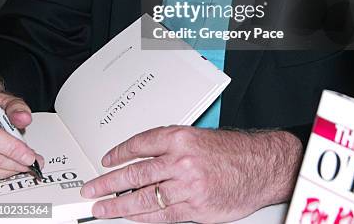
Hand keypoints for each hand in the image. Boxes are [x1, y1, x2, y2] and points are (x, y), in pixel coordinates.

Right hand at [0, 90, 43, 181]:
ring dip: (9, 170)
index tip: (30, 157)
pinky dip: (1, 173)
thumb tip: (24, 118)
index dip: (12, 149)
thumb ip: (15, 107)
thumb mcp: (3, 100)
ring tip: (25, 165)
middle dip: (16, 162)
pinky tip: (12, 167)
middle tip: (33, 162)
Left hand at [81, 126, 301, 222]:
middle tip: (92, 187)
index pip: (140, 144)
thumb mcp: (200, 138)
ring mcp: (187, 186)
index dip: (119, 153)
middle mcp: (181, 160)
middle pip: (135, 172)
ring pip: (144, 196)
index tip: (106, 160)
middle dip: (108, 181)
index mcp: (181, 137)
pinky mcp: (195, 208)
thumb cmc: (234, 151)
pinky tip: (130, 218)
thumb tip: (144, 160)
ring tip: (102, 207)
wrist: (261, 166)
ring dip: (119, 203)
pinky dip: (142, 218)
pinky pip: (162, 215)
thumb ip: (172, 148)